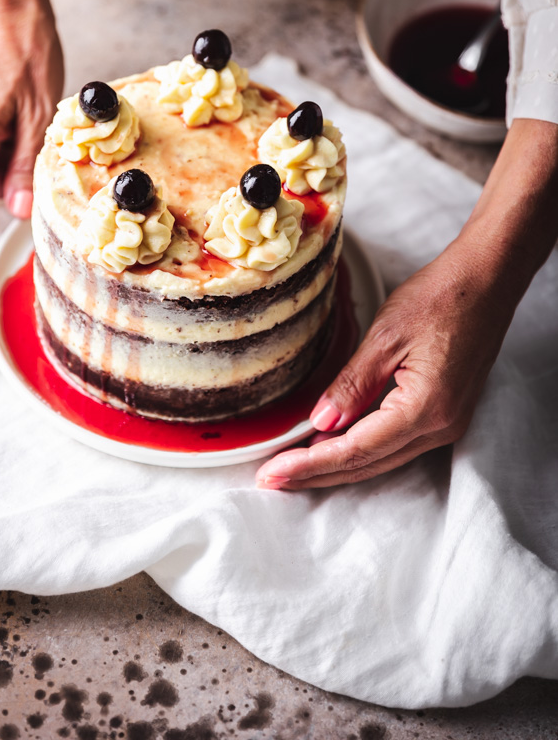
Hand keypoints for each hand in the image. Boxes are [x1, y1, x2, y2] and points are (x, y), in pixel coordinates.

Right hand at [0, 0, 63, 261]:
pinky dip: (12, 147)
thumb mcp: (39, 117)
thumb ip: (25, 168)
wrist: (7, 7)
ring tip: (42, 129)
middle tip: (49, 163)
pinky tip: (32, 121)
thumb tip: (18, 211)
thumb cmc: (26, 51)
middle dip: (14, 188)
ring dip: (17, 164)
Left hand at [256, 237, 512, 489]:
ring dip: (337, 466)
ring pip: (381, 460)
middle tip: (272, 478)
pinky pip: (396, 445)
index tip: (273, 471)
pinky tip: (333, 445)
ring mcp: (448, 425)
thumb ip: (352, 384)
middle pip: (368, 465)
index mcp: (425, 409)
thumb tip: (320, 423)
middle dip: (317, 474)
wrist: (487, 281)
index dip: (310, 464)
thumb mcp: (386, 336)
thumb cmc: (441, 298)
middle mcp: (440, 427)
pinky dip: (361, 449)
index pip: (355, 450)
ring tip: (293, 468)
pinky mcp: (446, 415)